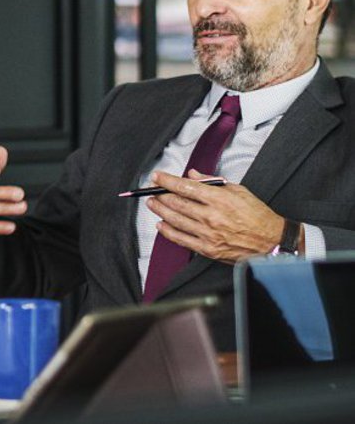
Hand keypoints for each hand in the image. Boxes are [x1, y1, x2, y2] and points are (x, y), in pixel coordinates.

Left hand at [146, 169, 285, 263]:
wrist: (272, 242)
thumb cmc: (258, 215)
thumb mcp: (238, 190)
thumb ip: (212, 182)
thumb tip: (192, 174)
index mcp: (219, 199)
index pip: (185, 187)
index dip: (167, 180)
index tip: (157, 176)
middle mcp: (211, 216)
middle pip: (176, 203)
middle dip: (160, 194)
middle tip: (151, 190)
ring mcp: (208, 234)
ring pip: (176, 220)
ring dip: (160, 210)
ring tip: (152, 204)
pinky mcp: (208, 249)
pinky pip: (182, 239)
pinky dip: (168, 231)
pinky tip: (161, 225)